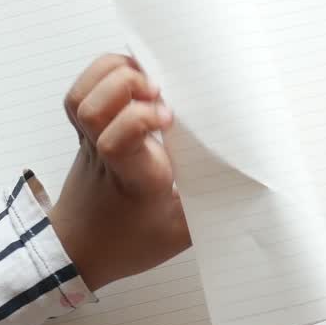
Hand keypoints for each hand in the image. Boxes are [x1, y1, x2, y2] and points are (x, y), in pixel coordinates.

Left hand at [49, 54, 190, 290]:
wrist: (79, 249)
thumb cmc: (129, 242)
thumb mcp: (179, 234)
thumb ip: (211, 208)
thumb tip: (248, 182)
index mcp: (134, 178)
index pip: (118, 140)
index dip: (141, 117)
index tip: (168, 119)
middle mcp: (105, 155)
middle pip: (92, 109)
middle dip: (126, 86)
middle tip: (156, 91)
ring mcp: (86, 141)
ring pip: (80, 97)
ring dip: (112, 75)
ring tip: (142, 78)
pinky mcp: (80, 132)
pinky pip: (77, 95)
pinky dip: (98, 76)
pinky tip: (125, 78)